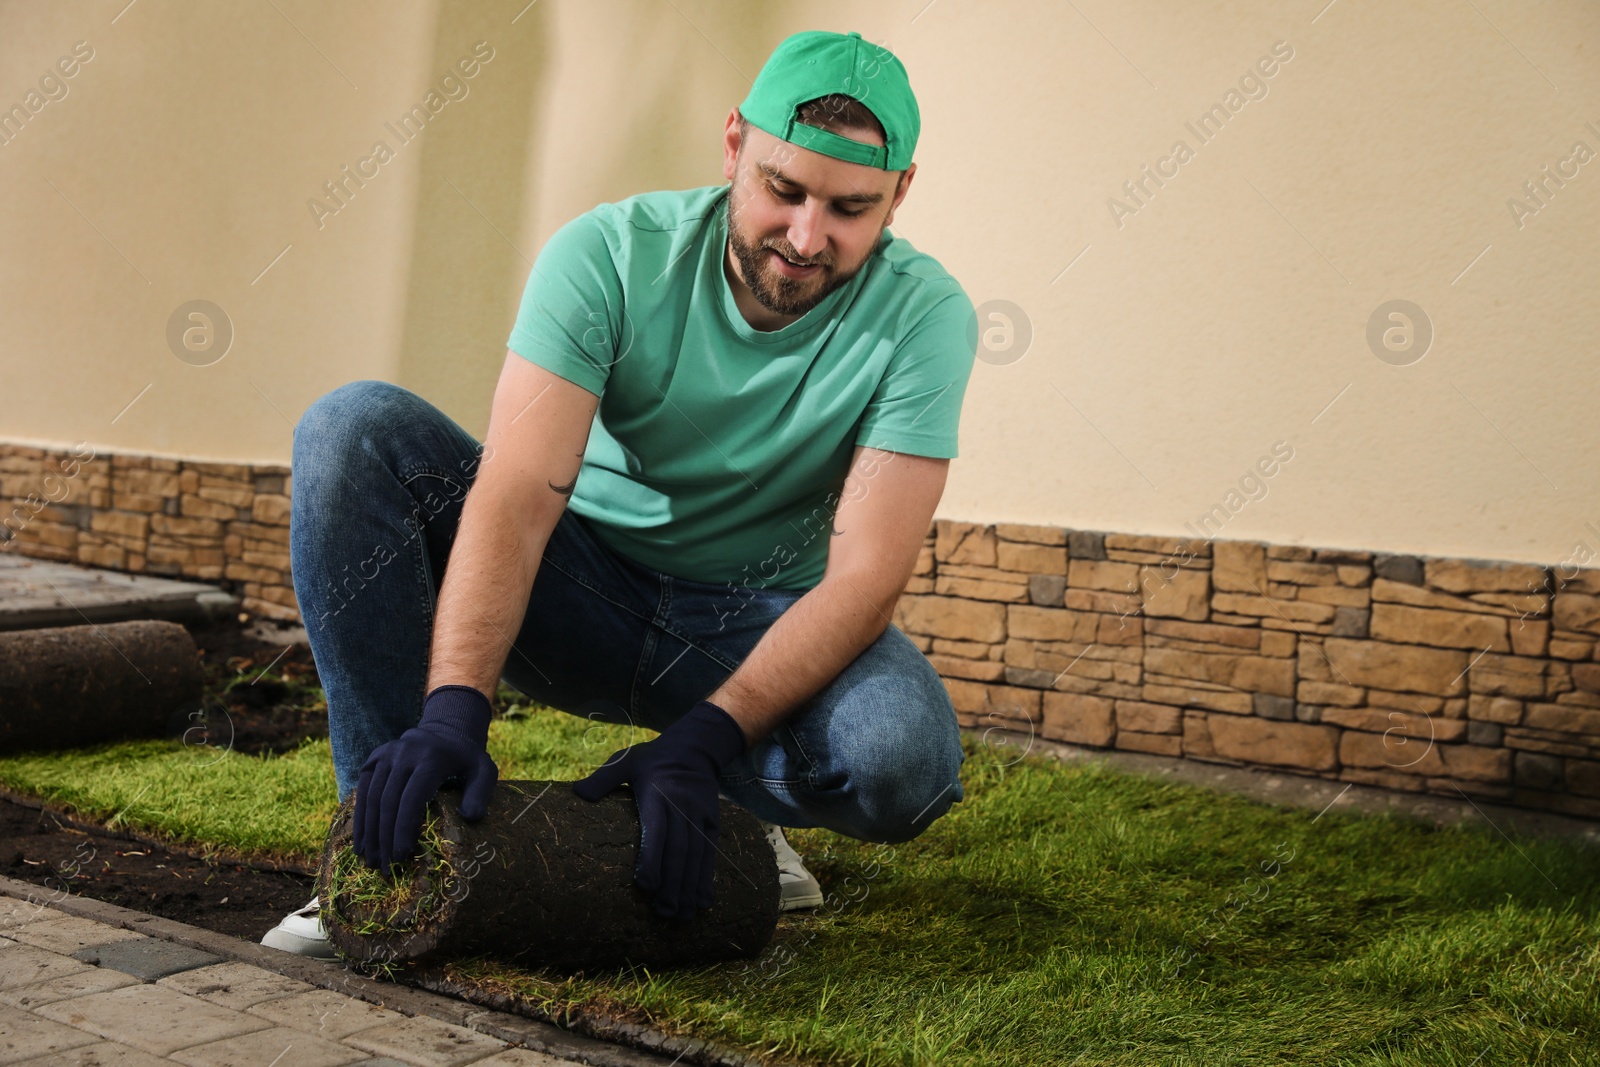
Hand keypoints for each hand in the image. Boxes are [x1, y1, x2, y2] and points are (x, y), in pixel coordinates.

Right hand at [353, 685, 498, 876]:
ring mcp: (386, 753)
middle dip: (384, 837)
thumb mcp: (484, 770)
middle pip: (388, 801)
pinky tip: (361, 843)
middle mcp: (404, 752)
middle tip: (385, 867)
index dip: (403, 829)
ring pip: (371, 797)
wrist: (445, 731)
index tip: (401, 856)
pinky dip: (360, 818)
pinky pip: (362, 790)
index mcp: (432, 757)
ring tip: (371, 861)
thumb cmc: (466, 760)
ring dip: (369, 832)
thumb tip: (470, 816)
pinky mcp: (374, 758)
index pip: (411, 798)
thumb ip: (481, 793)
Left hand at [572, 699, 746, 919]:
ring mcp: (699, 816)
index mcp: (657, 794)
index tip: (645, 886)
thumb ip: (603, 778)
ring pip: (696, 856)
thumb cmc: (652, 759)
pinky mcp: (712, 822)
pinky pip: (710, 853)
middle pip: (679, 850)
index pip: (657, 830)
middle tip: (663, 913)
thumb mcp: (626, 759)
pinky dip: (707, 879)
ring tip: (681, 916)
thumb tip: (577, 793)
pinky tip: (702, 903)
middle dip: (672, 883)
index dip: (653, 858)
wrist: (695, 748)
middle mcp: (681, 807)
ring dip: (690, 888)